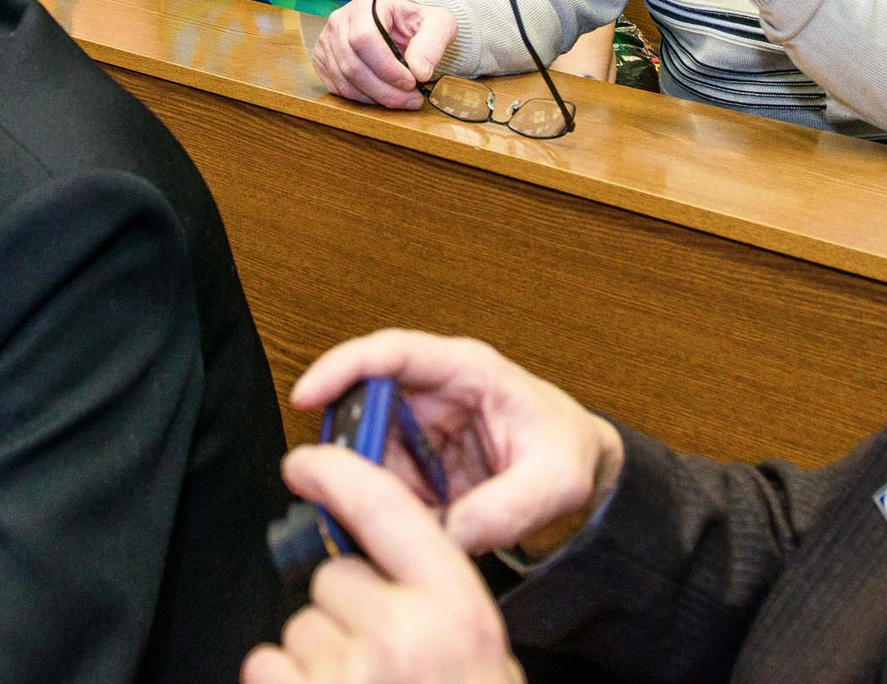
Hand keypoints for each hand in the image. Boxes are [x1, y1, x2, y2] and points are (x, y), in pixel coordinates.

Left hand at [240, 447, 521, 683]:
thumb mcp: (479, 659)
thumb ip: (438, 606)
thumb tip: (373, 561)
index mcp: (458, 612)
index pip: (389, 511)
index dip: (342, 474)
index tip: (308, 460)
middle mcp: (402, 636)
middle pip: (334, 577)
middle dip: (345, 611)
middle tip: (382, 665)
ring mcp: (346, 676)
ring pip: (298, 628)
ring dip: (317, 658)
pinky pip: (266, 668)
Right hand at [289, 331, 622, 557]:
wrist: (578, 470)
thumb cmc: (569, 452)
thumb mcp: (556, 481)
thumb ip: (506, 507)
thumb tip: (448, 534)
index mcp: (468, 370)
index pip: (393, 352)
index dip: (343, 367)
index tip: (308, 394)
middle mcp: (436, 391)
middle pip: (366, 403)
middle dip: (352, 445)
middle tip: (352, 489)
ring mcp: (421, 426)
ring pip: (368, 448)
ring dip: (372, 485)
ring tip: (404, 516)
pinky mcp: (416, 461)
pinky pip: (383, 481)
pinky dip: (387, 505)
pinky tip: (413, 523)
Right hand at [311, 0, 457, 111]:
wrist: (404, 28)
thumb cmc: (419, 24)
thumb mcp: (439, 25)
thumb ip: (433, 44)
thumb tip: (419, 71)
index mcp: (366, 5)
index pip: (365, 39)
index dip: (387, 67)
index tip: (411, 82)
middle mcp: (340, 20)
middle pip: (353, 65)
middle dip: (385, 89)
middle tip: (411, 98)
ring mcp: (327, 41)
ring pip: (345, 81)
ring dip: (376, 98)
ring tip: (402, 99)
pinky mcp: (322, 60)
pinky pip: (338, 89)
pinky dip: (362, 99)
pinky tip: (383, 95)